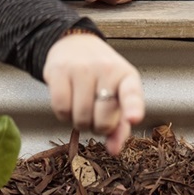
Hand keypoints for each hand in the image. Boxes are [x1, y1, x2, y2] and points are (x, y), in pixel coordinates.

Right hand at [42, 31, 144, 155]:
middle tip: (96, 116)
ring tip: (82, 108)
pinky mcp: (59, 70)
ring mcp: (81, 68)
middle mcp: (106, 69)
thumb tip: (114, 150)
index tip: (134, 119)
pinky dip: (63, 116)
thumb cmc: (101, 77)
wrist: (75, 43)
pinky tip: (68, 105)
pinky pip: (60, 108)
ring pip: (80, 117)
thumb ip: (120, 125)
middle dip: (98, 127)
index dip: (133, 108)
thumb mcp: (117, 95)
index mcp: (126, 76)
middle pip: (102, 119)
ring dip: (80, 123)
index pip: (132, 94)